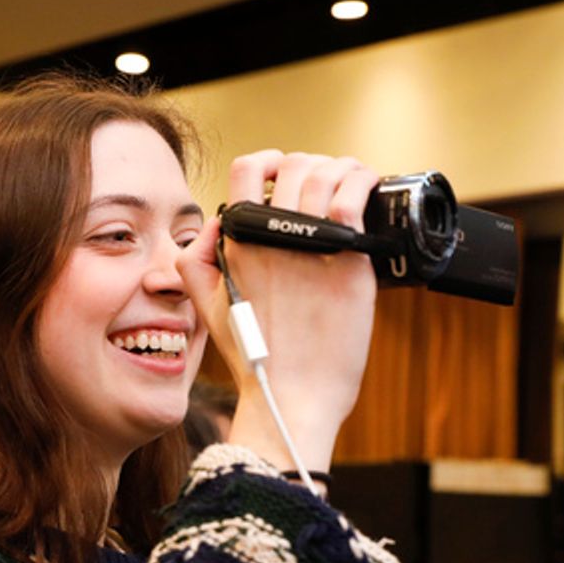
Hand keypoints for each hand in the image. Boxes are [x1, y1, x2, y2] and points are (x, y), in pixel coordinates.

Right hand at [179, 151, 379, 471]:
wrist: (290, 400)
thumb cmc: (257, 361)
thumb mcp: (207, 309)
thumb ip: (196, 262)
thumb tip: (215, 224)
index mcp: (238, 245)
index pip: (246, 169)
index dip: (270, 162)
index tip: (286, 175)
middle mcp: (270, 240)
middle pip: (295, 166)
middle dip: (314, 166)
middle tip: (328, 188)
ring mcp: (308, 250)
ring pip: (326, 174)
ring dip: (343, 170)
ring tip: (351, 187)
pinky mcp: (346, 267)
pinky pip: (354, 202)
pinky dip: (362, 185)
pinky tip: (367, 195)